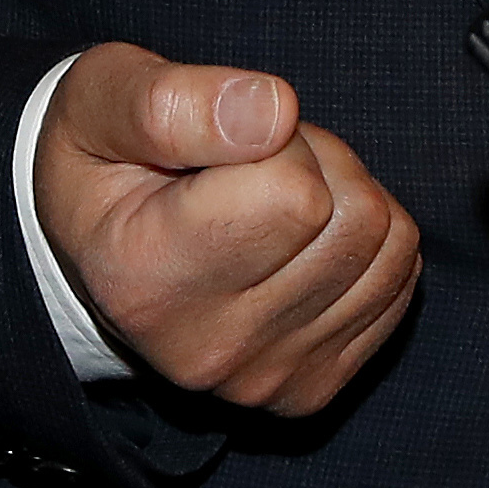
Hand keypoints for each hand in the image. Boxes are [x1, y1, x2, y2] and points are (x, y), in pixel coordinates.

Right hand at [35, 47, 418, 411]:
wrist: (89, 252)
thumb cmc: (102, 155)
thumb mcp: (103, 100)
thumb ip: (174, 102)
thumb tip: (275, 112)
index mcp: (145, 280)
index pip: (295, 193)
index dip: (278, 137)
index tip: (223, 141)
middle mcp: (206, 351)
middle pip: (353, 219)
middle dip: (319, 161)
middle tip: (252, 164)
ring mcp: (263, 379)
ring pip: (387, 245)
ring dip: (347, 196)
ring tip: (273, 197)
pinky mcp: (310, 387)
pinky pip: (400, 280)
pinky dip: (368, 239)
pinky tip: (300, 239)